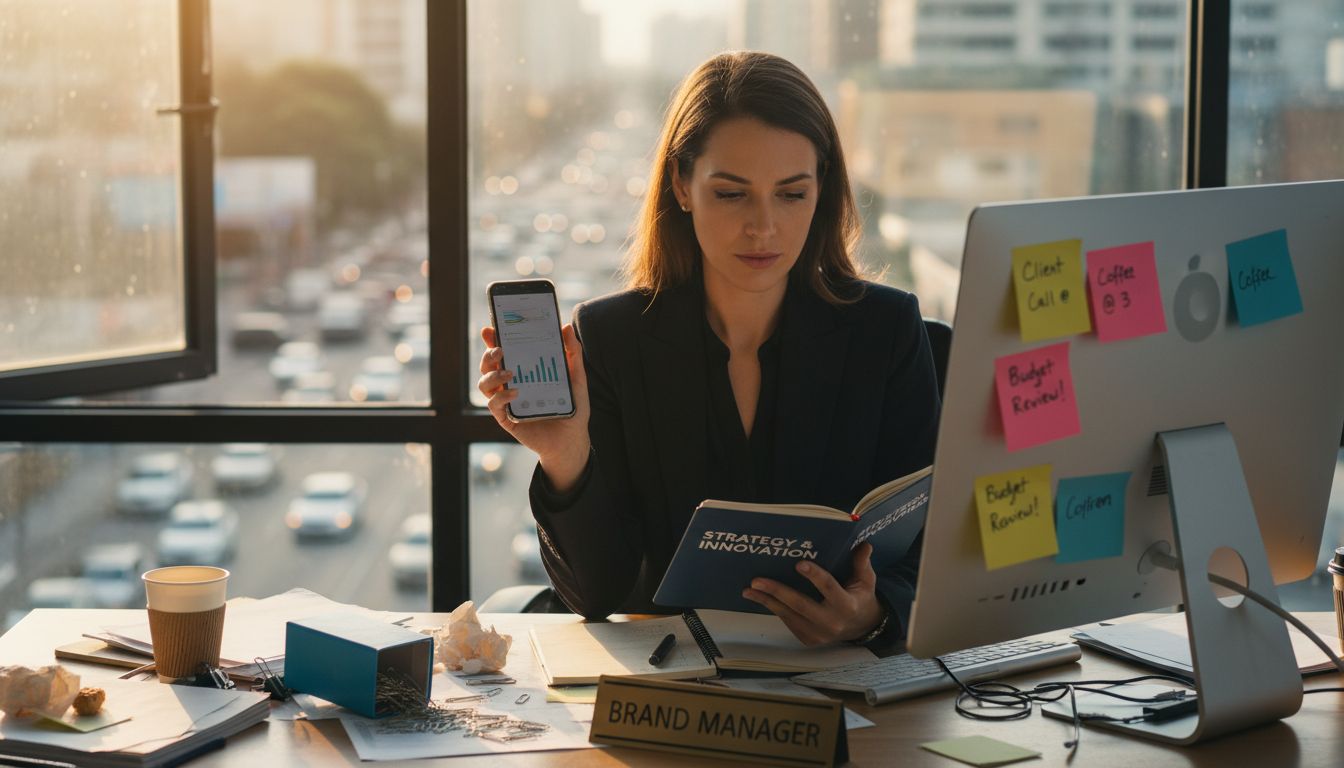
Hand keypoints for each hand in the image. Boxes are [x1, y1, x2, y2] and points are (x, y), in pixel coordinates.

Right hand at [478, 323, 591, 491]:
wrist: (572, 440)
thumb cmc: (572, 407)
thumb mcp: (576, 378)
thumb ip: (572, 353)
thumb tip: (566, 327)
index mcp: (522, 371)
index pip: (503, 352)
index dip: (493, 339)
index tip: (490, 328)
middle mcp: (510, 384)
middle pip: (488, 365)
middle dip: (488, 354)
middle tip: (499, 349)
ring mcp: (505, 401)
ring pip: (484, 384)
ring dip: (492, 375)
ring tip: (509, 372)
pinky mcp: (505, 418)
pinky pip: (494, 405)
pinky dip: (501, 396)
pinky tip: (515, 393)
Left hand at [742, 543, 884, 645]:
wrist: (861, 628)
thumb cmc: (861, 598)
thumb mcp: (866, 581)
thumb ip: (862, 563)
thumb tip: (863, 544)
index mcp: (847, 605)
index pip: (829, 588)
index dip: (814, 576)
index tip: (799, 564)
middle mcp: (832, 622)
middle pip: (800, 605)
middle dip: (777, 591)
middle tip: (757, 580)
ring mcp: (819, 634)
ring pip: (789, 615)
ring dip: (767, 601)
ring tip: (749, 590)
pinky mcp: (809, 639)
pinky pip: (788, 622)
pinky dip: (775, 609)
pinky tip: (762, 598)